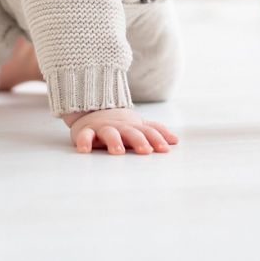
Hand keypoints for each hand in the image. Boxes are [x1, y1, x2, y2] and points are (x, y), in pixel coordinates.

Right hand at [62, 108, 178, 155]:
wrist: (93, 108)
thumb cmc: (120, 124)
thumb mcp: (139, 126)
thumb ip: (156, 132)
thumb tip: (176, 140)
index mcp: (134, 127)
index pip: (148, 132)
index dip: (157, 139)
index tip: (165, 150)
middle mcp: (120, 127)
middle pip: (131, 132)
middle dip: (139, 140)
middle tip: (145, 151)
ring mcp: (103, 128)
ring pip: (109, 133)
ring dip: (114, 141)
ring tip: (118, 152)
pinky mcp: (86, 131)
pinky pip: (84, 136)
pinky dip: (84, 141)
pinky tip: (85, 149)